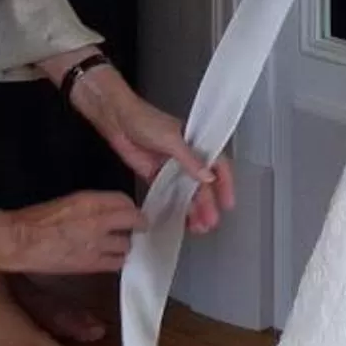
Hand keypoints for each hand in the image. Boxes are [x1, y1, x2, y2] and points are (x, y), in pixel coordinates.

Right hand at [6, 190, 140, 275]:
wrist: (20, 242)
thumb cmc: (36, 219)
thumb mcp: (68, 202)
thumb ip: (92, 205)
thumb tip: (111, 210)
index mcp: (89, 201)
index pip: (124, 200)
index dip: (131, 207)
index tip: (132, 212)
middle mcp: (98, 221)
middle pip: (133, 222)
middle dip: (134, 226)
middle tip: (132, 228)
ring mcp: (96, 245)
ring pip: (127, 245)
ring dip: (125, 244)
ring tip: (119, 244)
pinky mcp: (91, 265)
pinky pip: (116, 264)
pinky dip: (117, 260)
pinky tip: (111, 259)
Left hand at [70, 63, 233, 232]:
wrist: (117, 119)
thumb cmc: (145, 119)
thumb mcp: (172, 139)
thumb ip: (190, 160)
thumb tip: (209, 177)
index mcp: (196, 144)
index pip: (217, 165)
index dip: (225, 185)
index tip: (227, 203)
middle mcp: (186, 157)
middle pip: (202, 184)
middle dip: (208, 203)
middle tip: (211, 221)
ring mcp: (171, 167)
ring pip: (187, 192)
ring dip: (194, 208)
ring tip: (199, 226)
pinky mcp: (155, 175)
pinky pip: (169, 194)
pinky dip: (175, 206)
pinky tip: (180, 219)